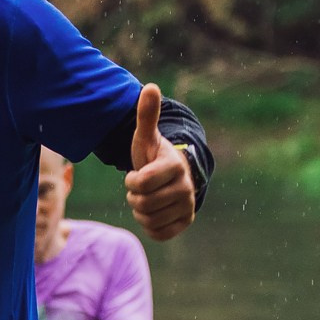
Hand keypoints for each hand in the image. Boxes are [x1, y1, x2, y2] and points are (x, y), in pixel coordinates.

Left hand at [123, 83, 193, 241]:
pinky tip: (153, 212)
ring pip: (149, 219)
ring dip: (141, 211)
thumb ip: (146, 115)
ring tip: (147, 197)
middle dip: (135, 196)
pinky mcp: (186, 222)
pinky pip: (159, 233)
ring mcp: (188, 206)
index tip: (136, 173)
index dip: (131, 181)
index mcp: (174, 166)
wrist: (173, 175)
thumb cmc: (154, 155)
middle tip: (141, 187)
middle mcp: (186, 187)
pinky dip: (150, 225)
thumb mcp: (146, 136)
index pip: (141, 183)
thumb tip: (150, 86)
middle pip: (143, 204)